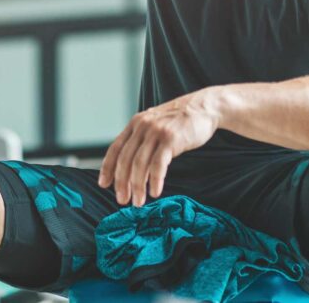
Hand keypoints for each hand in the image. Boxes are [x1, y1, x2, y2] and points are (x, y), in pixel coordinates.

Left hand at [98, 87, 219, 206]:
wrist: (204, 107)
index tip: (104, 184)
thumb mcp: (155, 124)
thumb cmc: (180, 121)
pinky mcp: (171, 139)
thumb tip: (130, 164)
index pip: (115, 148)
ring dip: (137, 186)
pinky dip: (155, 180)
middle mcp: (142, 126)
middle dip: (122, 182)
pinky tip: (155, 192)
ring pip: (140, 164)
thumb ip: (142, 139)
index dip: (108, 168)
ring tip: (138, 202)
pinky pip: (158, 164)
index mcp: (135, 124)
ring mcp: (156, 132)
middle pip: (125, 159)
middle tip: (122, 200)